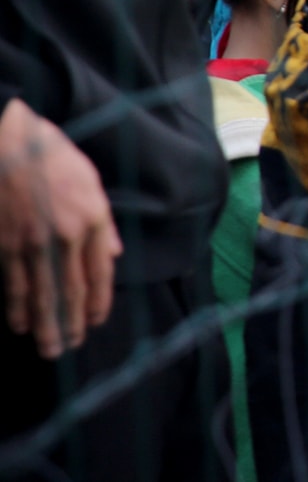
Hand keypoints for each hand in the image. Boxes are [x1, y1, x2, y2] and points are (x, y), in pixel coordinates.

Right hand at [0, 100, 122, 358]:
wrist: (11, 141)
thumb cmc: (53, 156)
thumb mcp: (91, 181)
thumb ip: (104, 223)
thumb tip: (113, 254)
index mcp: (94, 218)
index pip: (101, 271)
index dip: (99, 302)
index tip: (96, 322)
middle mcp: (67, 234)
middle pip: (72, 290)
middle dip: (71, 323)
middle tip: (69, 347)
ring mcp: (34, 241)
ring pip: (41, 293)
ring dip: (45, 325)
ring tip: (48, 348)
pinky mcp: (6, 243)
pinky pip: (13, 283)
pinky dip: (16, 307)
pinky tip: (18, 325)